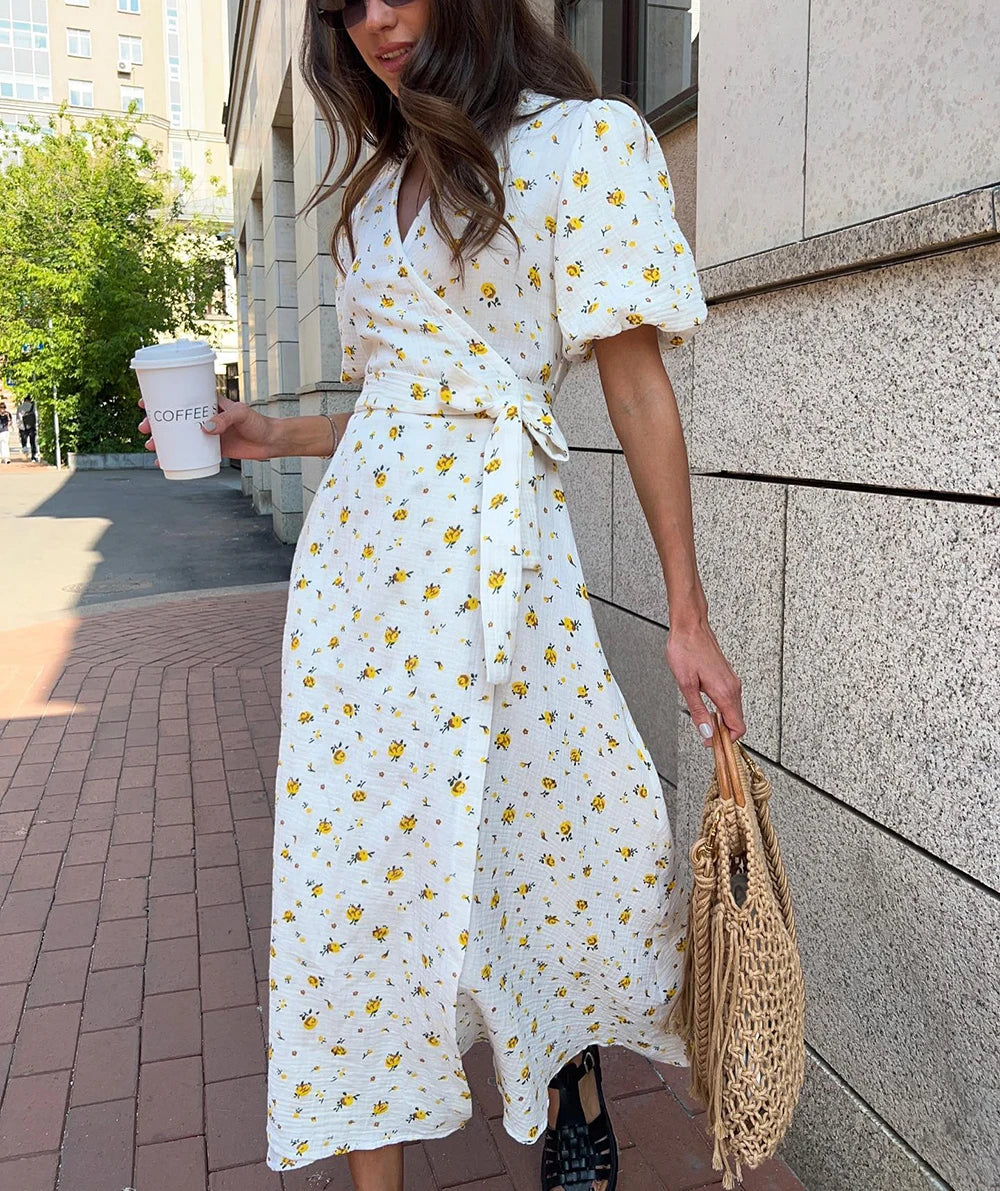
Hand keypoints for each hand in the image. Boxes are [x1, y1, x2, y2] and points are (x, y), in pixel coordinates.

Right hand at [138, 394, 275, 464]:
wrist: (271, 441)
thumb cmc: (258, 422)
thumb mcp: (241, 415)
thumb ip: (224, 419)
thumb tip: (204, 428)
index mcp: (208, 404)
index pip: (181, 397)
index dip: (161, 399)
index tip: (145, 402)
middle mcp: (203, 418)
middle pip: (173, 418)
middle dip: (155, 423)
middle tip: (144, 428)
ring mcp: (206, 434)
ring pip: (178, 436)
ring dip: (162, 440)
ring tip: (151, 445)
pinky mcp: (211, 450)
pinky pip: (189, 453)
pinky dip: (176, 457)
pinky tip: (164, 462)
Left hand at [665, 619, 745, 746]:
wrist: (690, 625)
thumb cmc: (686, 649)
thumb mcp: (686, 684)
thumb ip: (698, 710)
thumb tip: (706, 732)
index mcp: (725, 692)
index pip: (738, 727)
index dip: (726, 740)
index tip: (711, 744)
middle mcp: (733, 687)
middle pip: (737, 721)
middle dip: (723, 733)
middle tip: (705, 737)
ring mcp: (731, 681)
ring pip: (733, 710)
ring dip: (722, 721)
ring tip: (703, 722)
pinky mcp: (727, 676)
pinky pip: (729, 700)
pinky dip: (721, 709)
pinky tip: (707, 707)